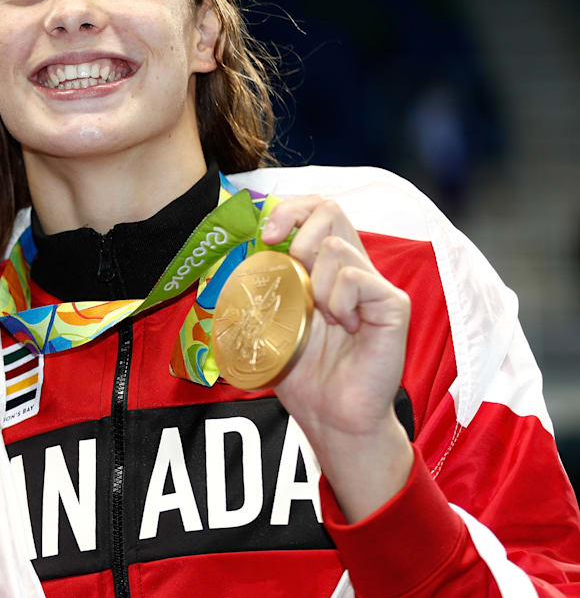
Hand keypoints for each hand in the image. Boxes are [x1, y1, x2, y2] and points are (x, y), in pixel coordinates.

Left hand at [262, 196, 413, 520]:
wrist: (330, 413)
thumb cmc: (301, 371)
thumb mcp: (267, 319)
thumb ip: (258, 286)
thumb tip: (229, 254)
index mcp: (324, 267)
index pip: (315, 210)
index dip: (289, 209)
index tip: (267, 235)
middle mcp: (352, 267)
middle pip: (331, 209)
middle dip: (297, 229)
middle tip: (287, 266)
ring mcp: (375, 284)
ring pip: (336, 247)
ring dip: (314, 283)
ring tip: (322, 319)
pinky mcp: (392, 304)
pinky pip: (356, 278)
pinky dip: (338, 301)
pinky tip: (344, 328)